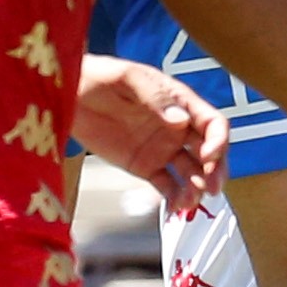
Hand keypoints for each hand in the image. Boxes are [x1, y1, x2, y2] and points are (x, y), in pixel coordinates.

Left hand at [70, 56, 226, 215]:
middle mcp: (177, 128)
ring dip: (196, 188)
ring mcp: (162, 149)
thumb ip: (155, 97)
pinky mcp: (144, 167)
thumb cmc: (98, 77)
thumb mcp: (127, 78)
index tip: (208, 157)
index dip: (218, 141)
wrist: (68, 95)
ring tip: (190, 202)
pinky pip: (166, 185)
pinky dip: (174, 198)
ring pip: (190, 172)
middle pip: (208, 152)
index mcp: (180, 104)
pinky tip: (177, 208)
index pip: (212, 124)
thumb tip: (180, 120)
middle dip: (214, 171)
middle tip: (212, 188)